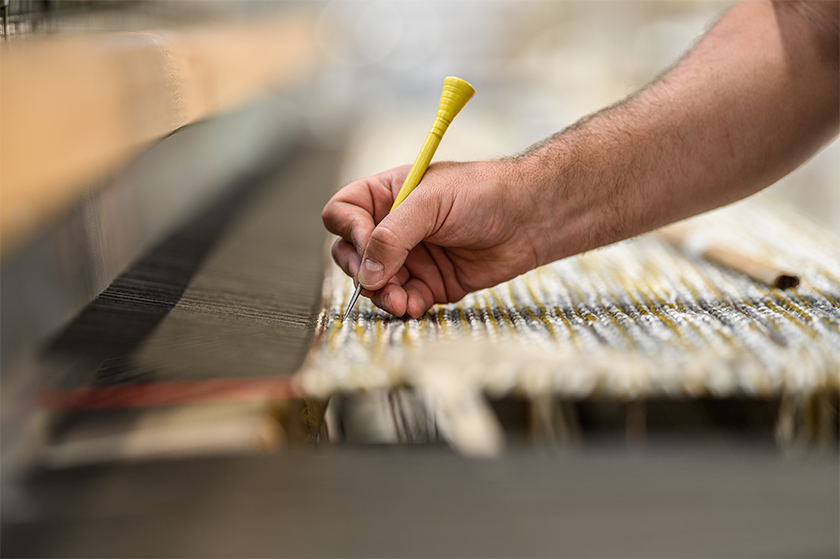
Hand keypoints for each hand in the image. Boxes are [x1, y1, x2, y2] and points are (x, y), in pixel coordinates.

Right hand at [321, 160, 547, 317]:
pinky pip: (403, 299)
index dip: (349, 231)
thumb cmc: (484, 194)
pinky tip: (415, 306)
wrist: (531, 218)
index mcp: (387, 195)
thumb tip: (366, 273)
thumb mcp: (431, 203)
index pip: (344, 213)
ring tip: (399, 300)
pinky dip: (404, 306)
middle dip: (362, 271)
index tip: (367, 244)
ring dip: (381, 295)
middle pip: (352, 253)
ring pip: (375, 283)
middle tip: (378, 280)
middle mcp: (394, 226)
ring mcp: (411, 257)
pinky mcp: (430, 283)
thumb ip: (393, 236)